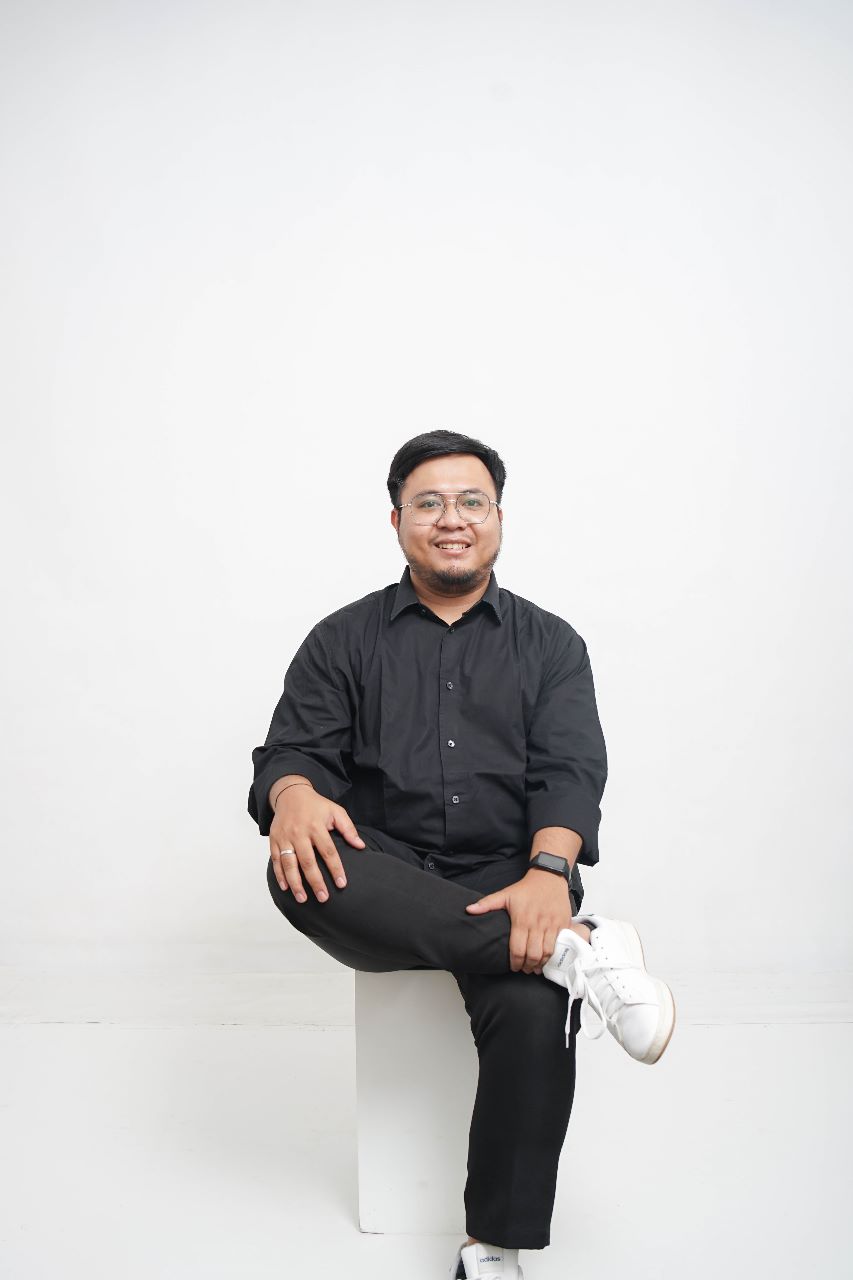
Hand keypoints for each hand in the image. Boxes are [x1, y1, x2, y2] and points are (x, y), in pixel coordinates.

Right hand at [270, 786, 365, 902]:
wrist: (290, 794)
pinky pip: (276, 860)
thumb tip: (361, 846)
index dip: (335, 868)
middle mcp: (299, 832)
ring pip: (289, 864)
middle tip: (323, 898)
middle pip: (307, 861)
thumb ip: (348, 829)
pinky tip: (286, 888)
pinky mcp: (274, 840)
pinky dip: (279, 875)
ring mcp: (284, 837)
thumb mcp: (335, 811)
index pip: (328, 851)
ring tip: (303, 899)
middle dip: (315, 882)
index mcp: (316, 826)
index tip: (342, 884)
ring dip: (295, 883)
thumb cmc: (316, 805)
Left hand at [465, 870, 573, 973]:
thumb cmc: (526, 888)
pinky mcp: (563, 924)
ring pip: (547, 952)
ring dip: (540, 963)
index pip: (517, 949)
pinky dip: (552, 955)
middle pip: (533, 954)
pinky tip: (546, 959)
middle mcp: (537, 923)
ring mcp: (552, 924)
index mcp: (522, 919)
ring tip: (534, 967)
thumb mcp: (505, 894)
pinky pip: (559, 945)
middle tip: (524, 969)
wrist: (549, 877)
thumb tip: (468, 909)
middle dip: (527, 966)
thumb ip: (487, 904)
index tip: (513, 967)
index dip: (515, 962)